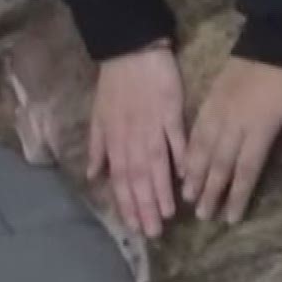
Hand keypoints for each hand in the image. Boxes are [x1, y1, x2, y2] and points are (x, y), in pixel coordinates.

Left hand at [88, 41, 186, 237]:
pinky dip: (179, 157)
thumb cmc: (115, 84)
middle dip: (144, 207)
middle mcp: (132, 138)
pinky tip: (185, 177)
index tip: (134, 227)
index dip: (127, 204)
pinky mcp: (170, 111)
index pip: (120, 179)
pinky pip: (175, 138)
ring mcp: (152, 126)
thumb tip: (96, 177)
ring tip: (168, 214)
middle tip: (153, 232)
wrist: (130, 49)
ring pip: (155, 165)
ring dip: (161, 190)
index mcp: (115, 140)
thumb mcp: (98, 116)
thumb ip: (99, 148)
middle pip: (138, 178)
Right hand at [182, 57, 281, 223]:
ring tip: (188, 196)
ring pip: (203, 149)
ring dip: (195, 175)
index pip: (246, 169)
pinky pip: (196, 128)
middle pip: (220, 164)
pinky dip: (189, 149)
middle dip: (211, 192)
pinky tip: (184, 164)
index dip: (237, 195)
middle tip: (203, 216)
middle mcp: (235, 124)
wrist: (275, 36)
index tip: (230, 218)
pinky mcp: (211, 98)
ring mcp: (220, 110)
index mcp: (260, 129)